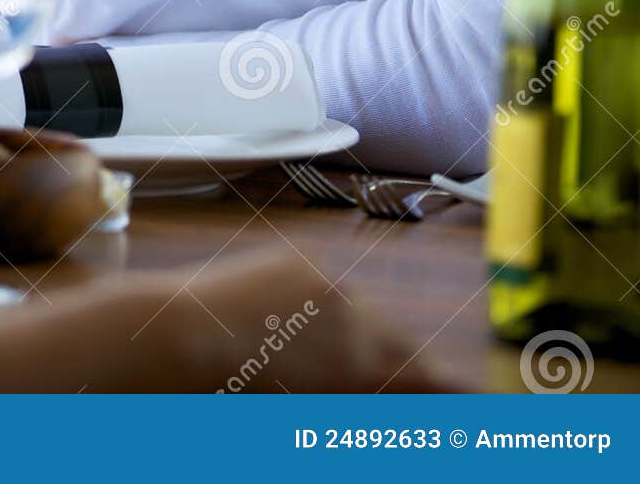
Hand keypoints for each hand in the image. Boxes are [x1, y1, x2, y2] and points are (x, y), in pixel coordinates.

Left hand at [170, 247, 447, 392]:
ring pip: (363, 311)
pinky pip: (324, 286)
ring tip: (321, 356)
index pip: (427, 378)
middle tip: (394, 382)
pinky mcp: (299, 259)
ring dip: (356, 333)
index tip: (481, 395)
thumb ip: (358, 399)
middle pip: (400, 343)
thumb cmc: (239, 394)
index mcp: (363, 367)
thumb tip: (383, 389)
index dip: (457, 389)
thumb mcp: (311, 410)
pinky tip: (287, 323)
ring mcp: (330, 282)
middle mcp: (357, 319)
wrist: (187, 336)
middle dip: (403, 364)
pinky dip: (319, 306)